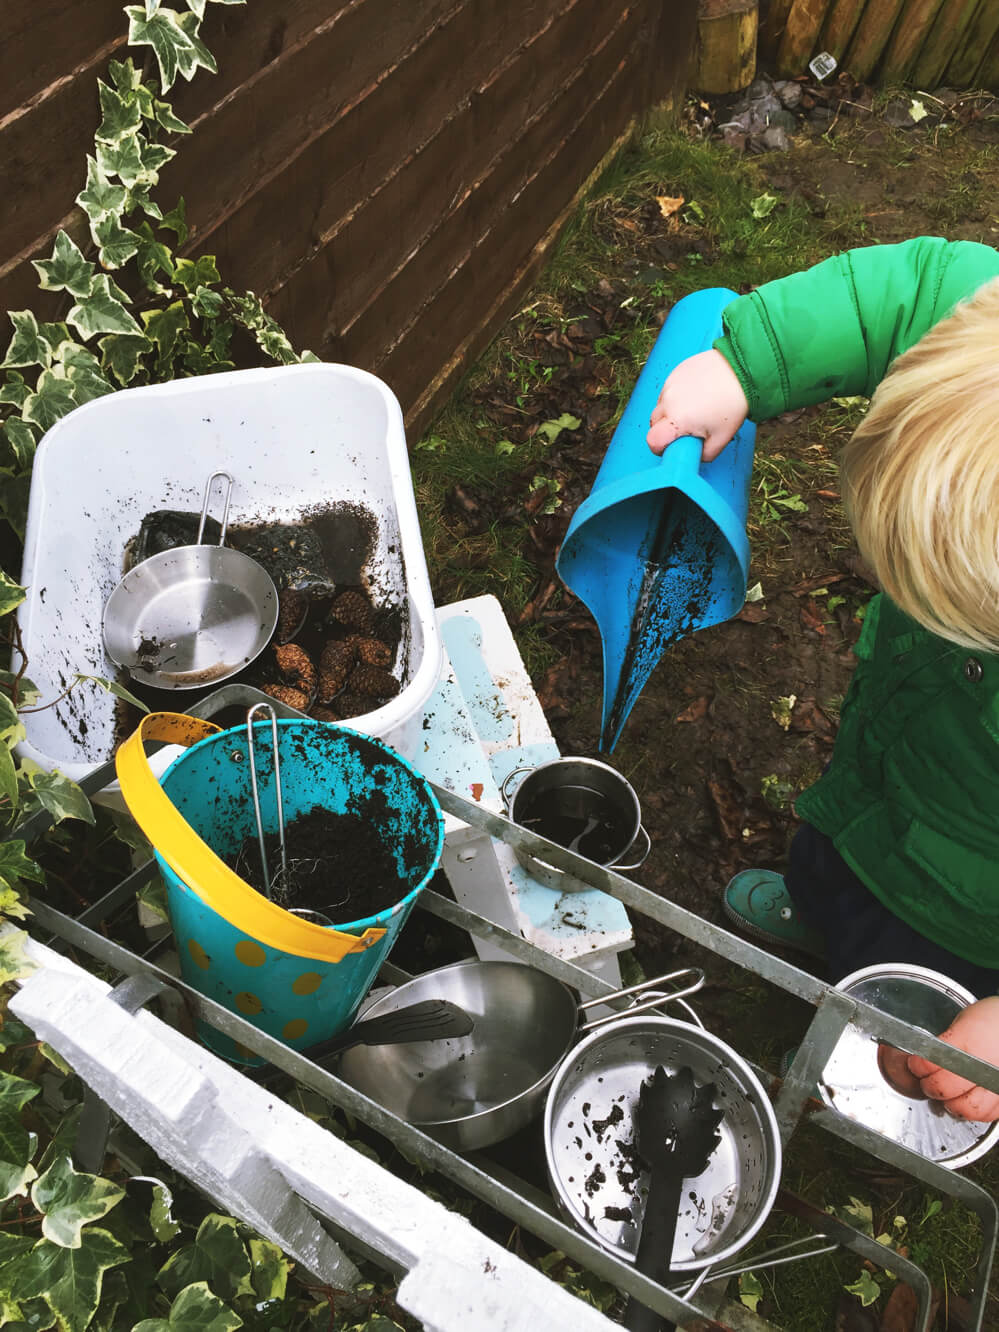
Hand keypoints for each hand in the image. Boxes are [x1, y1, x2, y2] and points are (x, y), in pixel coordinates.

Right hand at [646, 349, 748, 460]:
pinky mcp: (675, 373)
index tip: (671, 446)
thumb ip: (704, 455)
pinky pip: (668, 390)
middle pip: (654, 423)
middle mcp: (668, 401)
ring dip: (671, 411)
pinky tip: (695, 394)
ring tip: (694, 409)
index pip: (652, 441)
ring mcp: (670, 385)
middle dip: (665, 429)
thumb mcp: (722, 439)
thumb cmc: (733, 404)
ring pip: (661, 406)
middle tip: (687, 428)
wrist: (742, 370)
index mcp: (677, 420)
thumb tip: (694, 456)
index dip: (659, 447)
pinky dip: (676, 396)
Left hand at [878, 996, 998, 1121]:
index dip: (918, 1066)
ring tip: (949, 1095)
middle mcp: (982, 1065)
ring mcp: (996, 1082)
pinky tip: (970, 1100)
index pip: (929, 1063)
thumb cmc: (996, 1018)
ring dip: (952, 1104)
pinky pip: (989, 1114)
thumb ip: (948, 1040)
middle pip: (944, 1089)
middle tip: (928, 1082)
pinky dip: (976, 1112)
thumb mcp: (965, 1019)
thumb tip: (928, 1053)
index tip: (916, 1064)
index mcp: (967, 1042)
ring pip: (967, 1109)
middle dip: (930, 1087)